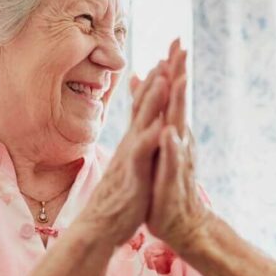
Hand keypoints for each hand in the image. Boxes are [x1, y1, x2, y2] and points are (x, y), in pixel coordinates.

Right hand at [75, 62, 169, 245]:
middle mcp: (132, 142)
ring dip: (153, 101)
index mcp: (136, 139)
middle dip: (162, 74)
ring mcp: (131, 158)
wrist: (100, 227)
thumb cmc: (120, 195)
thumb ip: (137, 138)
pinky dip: (150, 141)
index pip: (148, 102)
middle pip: (147, 102)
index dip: (160, 77)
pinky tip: (161, 128)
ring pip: (143, 124)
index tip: (173, 52)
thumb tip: (145, 121)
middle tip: (175, 48)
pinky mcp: (132, 176)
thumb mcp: (131, 161)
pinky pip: (141, 156)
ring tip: (165, 77)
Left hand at [145, 46, 212, 253]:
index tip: (175, 39)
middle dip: (180, 74)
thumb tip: (145, 79)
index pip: (173, 95)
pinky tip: (169, 133)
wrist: (181, 222)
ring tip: (179, 81)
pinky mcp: (171, 181)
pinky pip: (171, 162)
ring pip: (177, 127)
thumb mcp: (155, 143)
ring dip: (178, 104)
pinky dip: (171, 147)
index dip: (174, 68)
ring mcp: (177, 160)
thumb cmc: (165, 182)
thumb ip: (151, 111)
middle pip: (179, 102)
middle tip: (182, 47)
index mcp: (172, 131)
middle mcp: (178, 141)